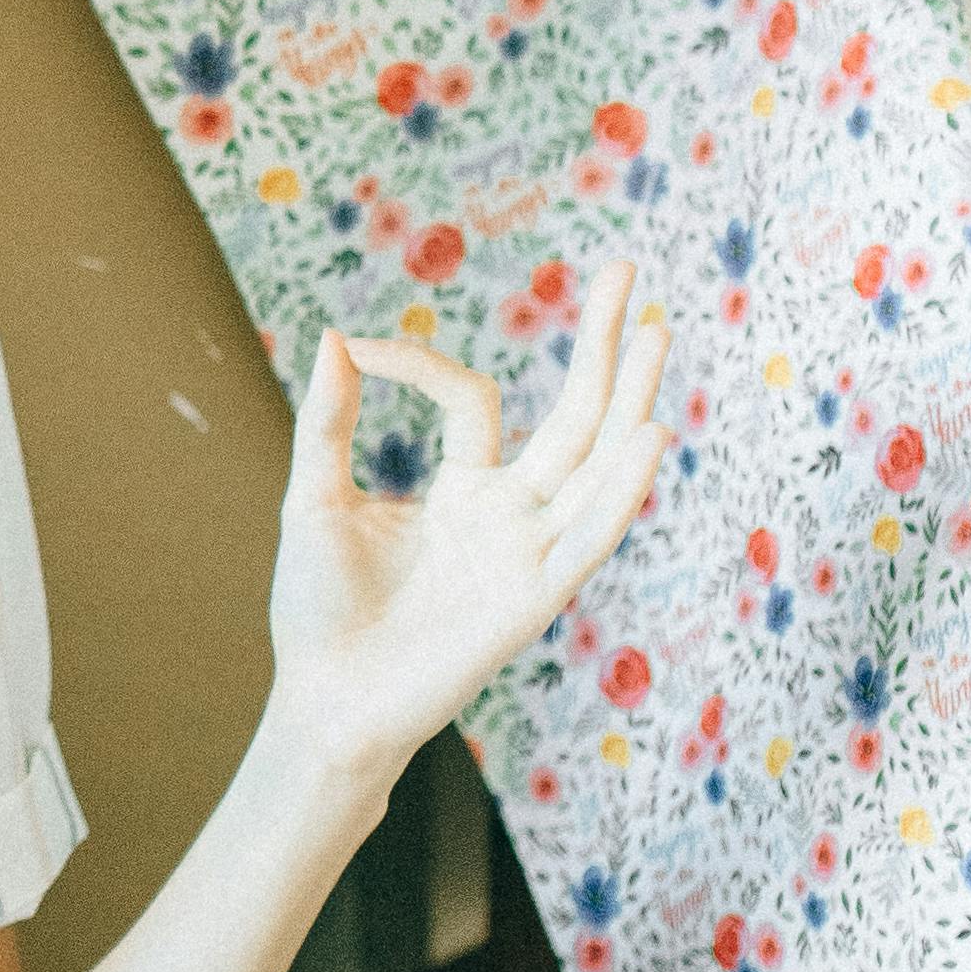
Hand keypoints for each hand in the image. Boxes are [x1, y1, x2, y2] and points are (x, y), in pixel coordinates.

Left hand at [265, 252, 669, 803]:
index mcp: (463, 489)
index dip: (418, 364)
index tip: (356, 349)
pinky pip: (588, 537)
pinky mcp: (534, 597)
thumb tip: (334, 334)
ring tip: (655, 331)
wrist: (324, 699)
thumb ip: (330, 422)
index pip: (474, 397)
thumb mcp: (315, 498)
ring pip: (596, 465)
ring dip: (629, 401)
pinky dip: (620, 489)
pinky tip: (647, 434)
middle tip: (628, 272)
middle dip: (603, 347)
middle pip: (574, 417)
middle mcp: (509, 514)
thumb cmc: (319, 611)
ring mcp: (528, 553)